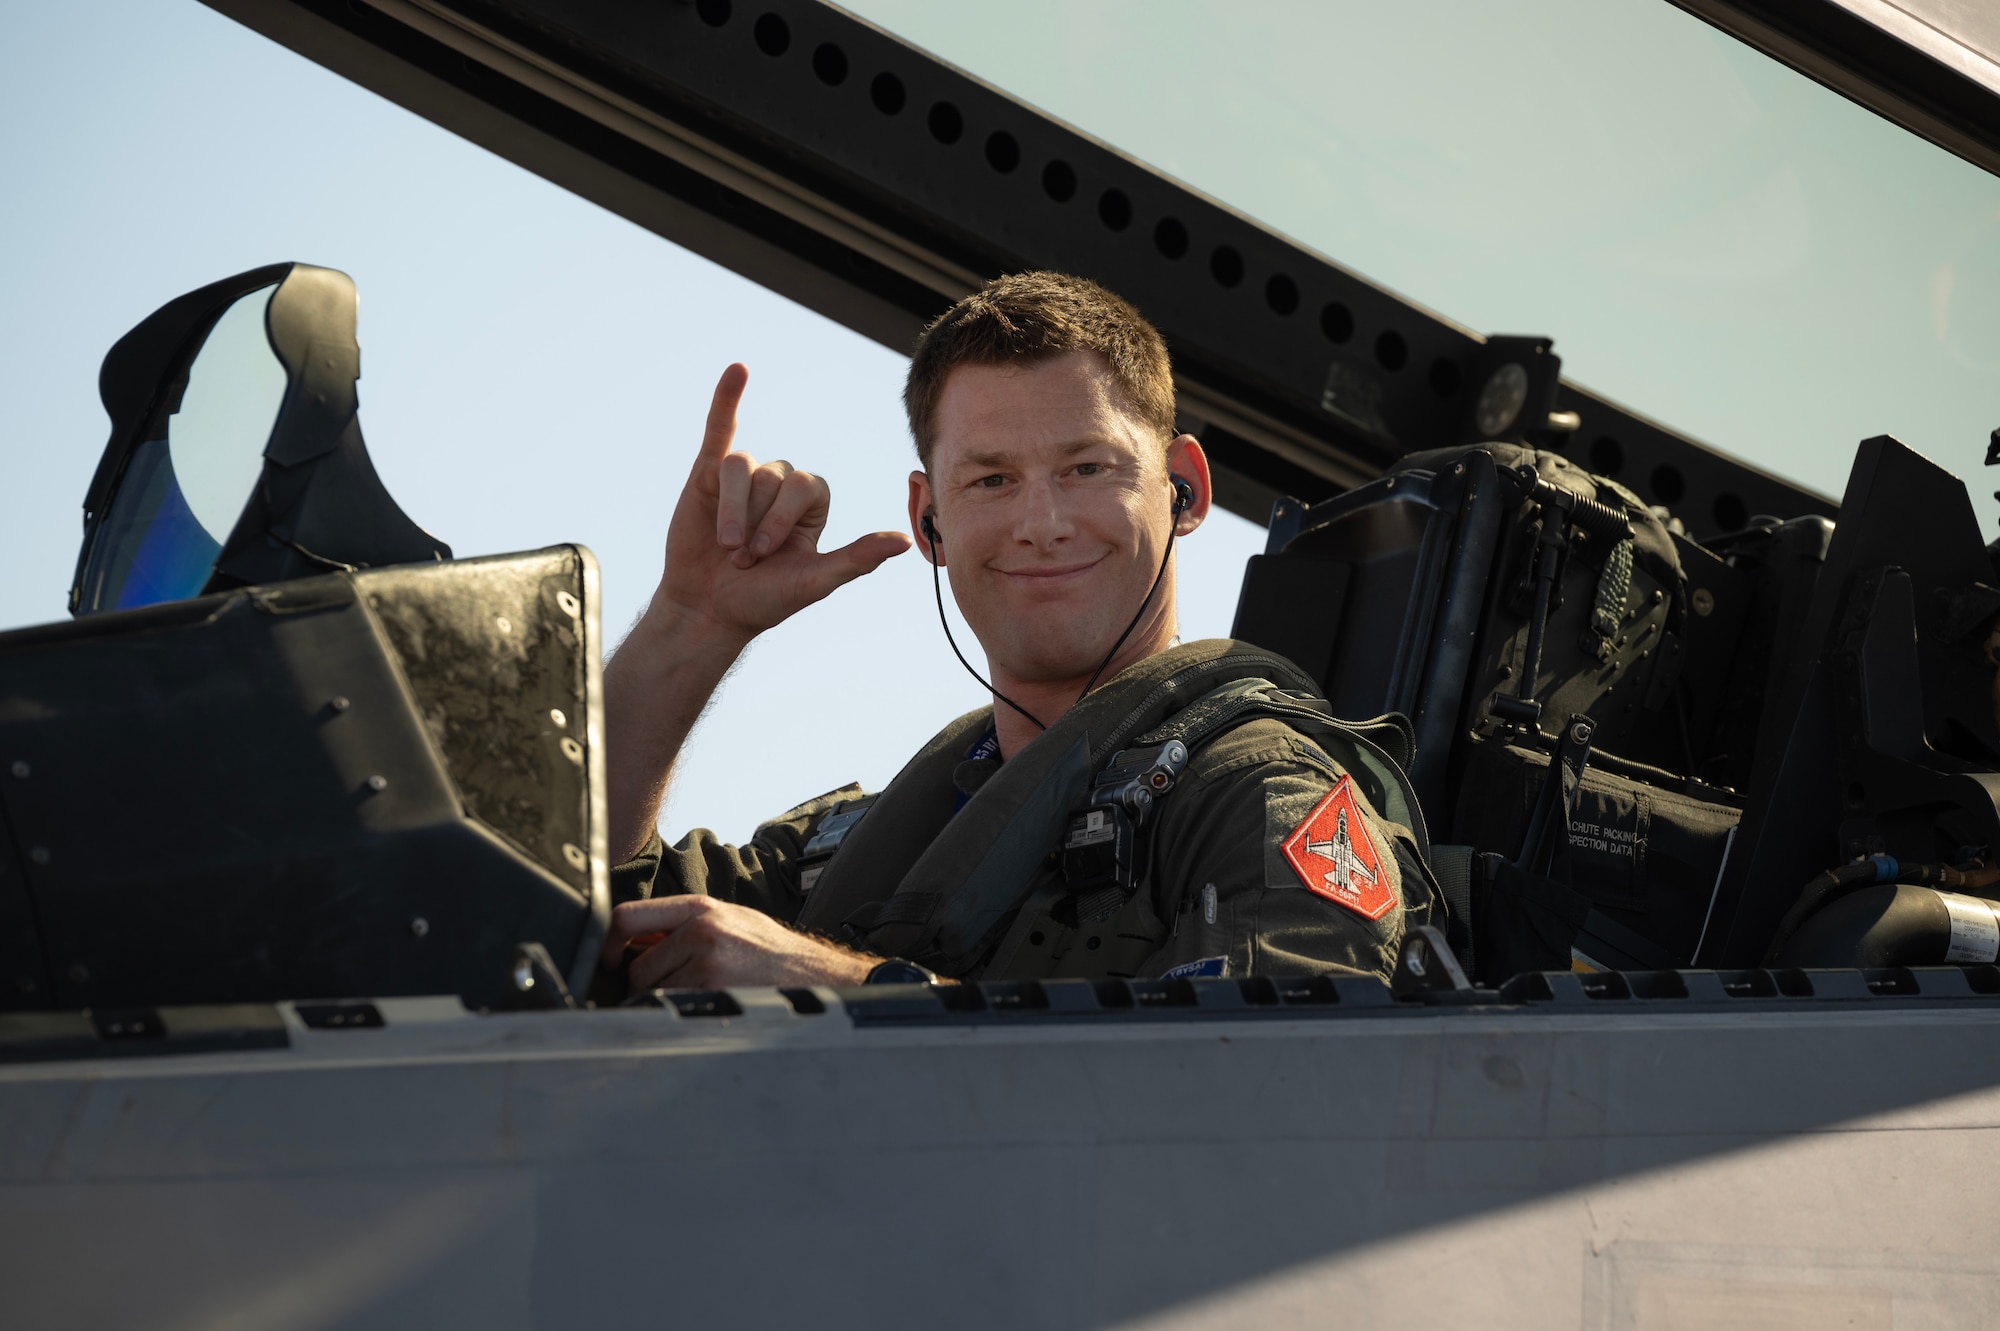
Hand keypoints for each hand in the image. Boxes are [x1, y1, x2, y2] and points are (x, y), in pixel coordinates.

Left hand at [601, 895, 877, 988]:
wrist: (812, 974)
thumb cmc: (769, 950)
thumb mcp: (729, 919)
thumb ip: (683, 923)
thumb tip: (635, 939)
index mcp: (700, 908)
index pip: (628, 917)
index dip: (610, 942)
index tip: (612, 959)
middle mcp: (701, 931)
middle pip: (638, 966)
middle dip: (646, 983)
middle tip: (672, 984)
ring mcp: (707, 964)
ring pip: (653, 992)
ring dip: (666, 999)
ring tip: (700, 992)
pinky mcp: (714, 994)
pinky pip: (674, 1009)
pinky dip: (681, 1013)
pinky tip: (708, 1004)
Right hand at [651, 364, 910, 644]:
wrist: (708, 609)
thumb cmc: (763, 598)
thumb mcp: (814, 582)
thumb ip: (856, 559)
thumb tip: (904, 541)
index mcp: (812, 502)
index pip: (807, 487)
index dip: (783, 519)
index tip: (768, 555)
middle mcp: (781, 483)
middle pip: (774, 477)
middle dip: (757, 522)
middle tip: (744, 559)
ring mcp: (744, 476)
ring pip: (741, 467)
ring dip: (733, 510)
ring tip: (726, 546)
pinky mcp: (708, 472)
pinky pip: (720, 427)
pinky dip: (727, 398)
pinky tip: (737, 370)